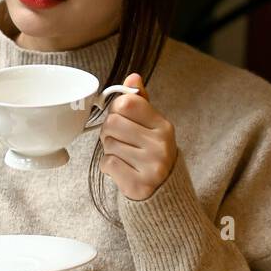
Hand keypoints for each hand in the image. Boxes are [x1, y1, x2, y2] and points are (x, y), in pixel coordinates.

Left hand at [97, 73, 177, 200]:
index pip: (127, 103)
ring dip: (109, 150)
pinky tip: (121, 170)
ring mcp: (151, 166)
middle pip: (112, 123)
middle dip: (109, 131)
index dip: (116, 109)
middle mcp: (160, 144)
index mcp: (163, 126)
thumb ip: (141, 102)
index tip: (121, 118)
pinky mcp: (138, 184)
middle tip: (119, 140)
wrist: (162, 195)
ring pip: (108, 144)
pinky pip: (107, 164)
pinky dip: (108, 167)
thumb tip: (133, 76)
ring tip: (124, 156)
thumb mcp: (151, 127)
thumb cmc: (151, 155)